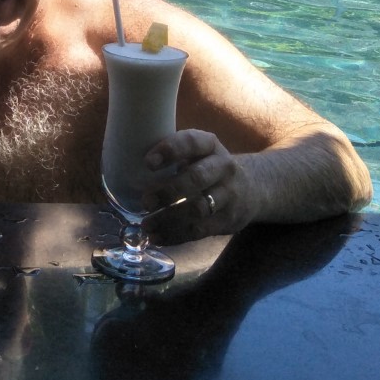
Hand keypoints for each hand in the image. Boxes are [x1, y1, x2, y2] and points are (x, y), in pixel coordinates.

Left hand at [138, 128, 248, 243]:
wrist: (254, 187)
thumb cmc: (209, 166)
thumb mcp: (199, 152)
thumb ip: (173, 153)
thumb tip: (125, 162)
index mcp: (210, 145)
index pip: (192, 142)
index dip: (170, 150)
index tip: (147, 163)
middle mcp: (224, 167)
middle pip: (196, 178)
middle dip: (168, 191)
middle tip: (145, 201)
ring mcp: (229, 195)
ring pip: (198, 208)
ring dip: (169, 218)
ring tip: (146, 224)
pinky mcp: (229, 220)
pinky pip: (200, 230)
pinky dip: (176, 235)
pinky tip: (158, 237)